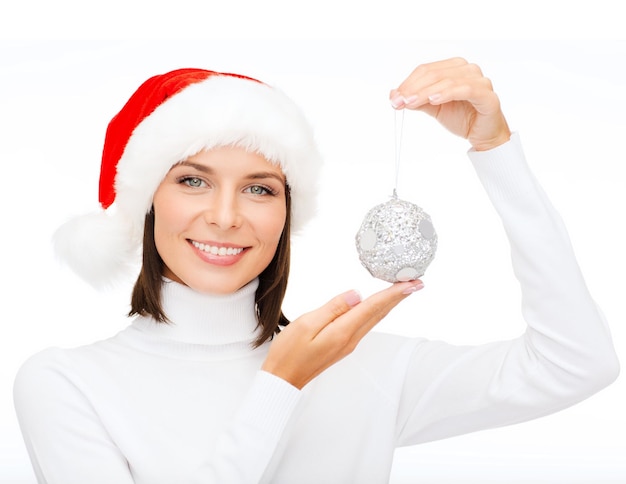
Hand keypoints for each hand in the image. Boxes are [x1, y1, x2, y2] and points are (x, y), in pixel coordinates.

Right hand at [261, 280, 423, 388]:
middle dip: (399, 296)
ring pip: (374, 318)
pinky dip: (376, 311)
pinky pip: (365, 323)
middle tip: (417, 282)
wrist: (282, 378)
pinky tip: (378, 305)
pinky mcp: (342, 344)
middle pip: (379, 313)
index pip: (373, 307)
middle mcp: (350, 338)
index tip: (412, 283)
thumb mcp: (306, 324)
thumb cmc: (289, 352)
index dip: (393, 293)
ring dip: (390, 303)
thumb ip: (332, 309)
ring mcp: (348, 343)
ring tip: (403, 290)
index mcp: (342, 332)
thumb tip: (356, 295)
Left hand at [390, 57, 510, 150]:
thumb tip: (394, 95)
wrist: (483, 135)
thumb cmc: (462, 117)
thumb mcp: (434, 108)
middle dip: (413, 88)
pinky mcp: (487, 95)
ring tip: (410, 102)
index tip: (394, 98)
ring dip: (425, 92)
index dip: (408, 83)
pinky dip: (447, 93)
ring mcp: (480, 81)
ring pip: (448, 80)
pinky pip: (465, 89)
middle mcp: (468, 70)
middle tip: (398, 101)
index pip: (426, 70)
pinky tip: (434, 100)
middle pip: (435, 73)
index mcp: (454, 68)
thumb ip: (417, 100)